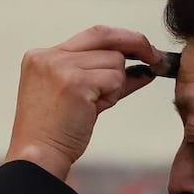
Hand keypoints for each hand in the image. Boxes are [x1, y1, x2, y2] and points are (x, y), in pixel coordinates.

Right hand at [6, 26, 161, 178]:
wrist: (38, 158)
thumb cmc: (55, 133)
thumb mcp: (78, 96)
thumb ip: (105, 77)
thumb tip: (142, 69)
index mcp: (42, 56)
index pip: (92, 35)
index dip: (121, 38)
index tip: (142, 48)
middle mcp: (49, 56)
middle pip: (105, 37)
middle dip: (136, 44)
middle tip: (156, 58)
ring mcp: (60, 67)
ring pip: (114, 60)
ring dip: (115, 84)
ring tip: (93, 105)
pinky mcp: (75, 82)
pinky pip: (115, 78)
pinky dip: (113, 94)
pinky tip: (93, 109)